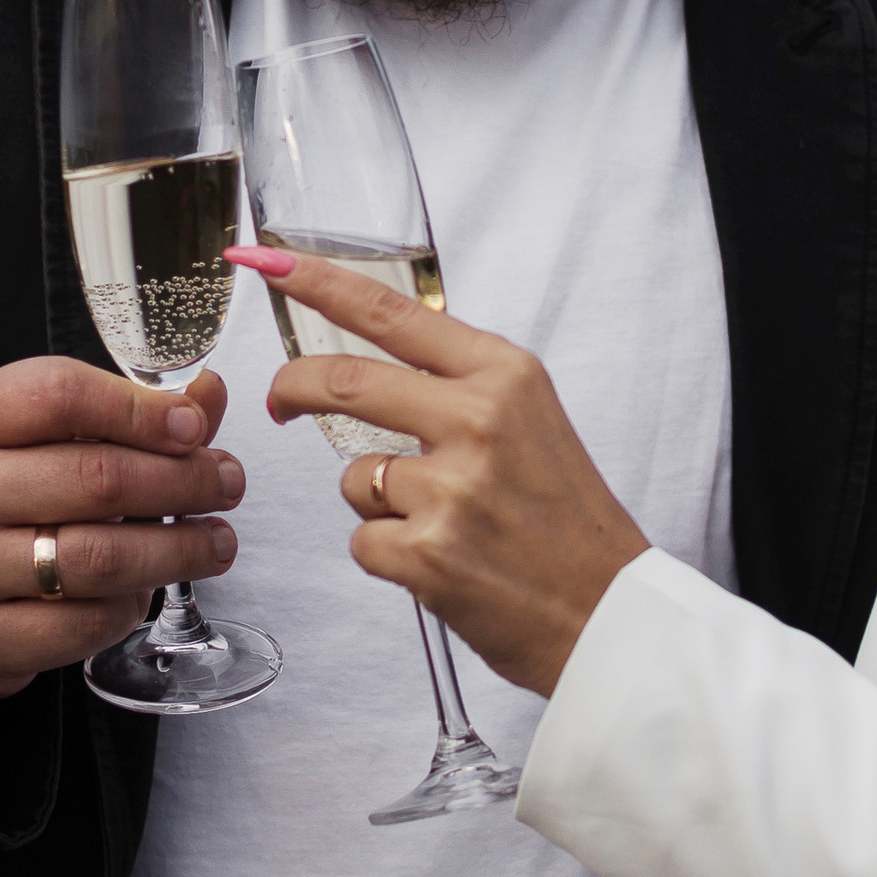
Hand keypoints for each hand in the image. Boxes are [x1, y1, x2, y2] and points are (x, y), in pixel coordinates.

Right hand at [0, 356, 242, 703]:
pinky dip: (130, 608)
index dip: (141, 409)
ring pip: (101, 558)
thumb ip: (122, 411)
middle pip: (97, 480)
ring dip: (179, 550)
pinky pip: (84, 624)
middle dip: (184, 482)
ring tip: (216, 542)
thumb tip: (207, 394)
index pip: (61, 395)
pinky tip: (145, 589)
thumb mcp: (32, 435)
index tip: (194, 426)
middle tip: (226, 483)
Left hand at [244, 248, 645, 697]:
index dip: (318, 283)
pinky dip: (389, 555)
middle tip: (280, 402)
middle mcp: (477, 420)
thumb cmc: (568, 522)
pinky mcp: (424, 551)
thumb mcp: (533, 421)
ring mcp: (449, 487)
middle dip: (293, 388)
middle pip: (343, 381)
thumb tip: (381, 361)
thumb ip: (462, 386)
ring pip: (355, 475)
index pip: (392, 313)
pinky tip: (443, 564)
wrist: (607, 613)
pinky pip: (363, 539)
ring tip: (443, 525)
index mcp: (505, 376)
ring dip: (377, 501)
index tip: (269, 263)